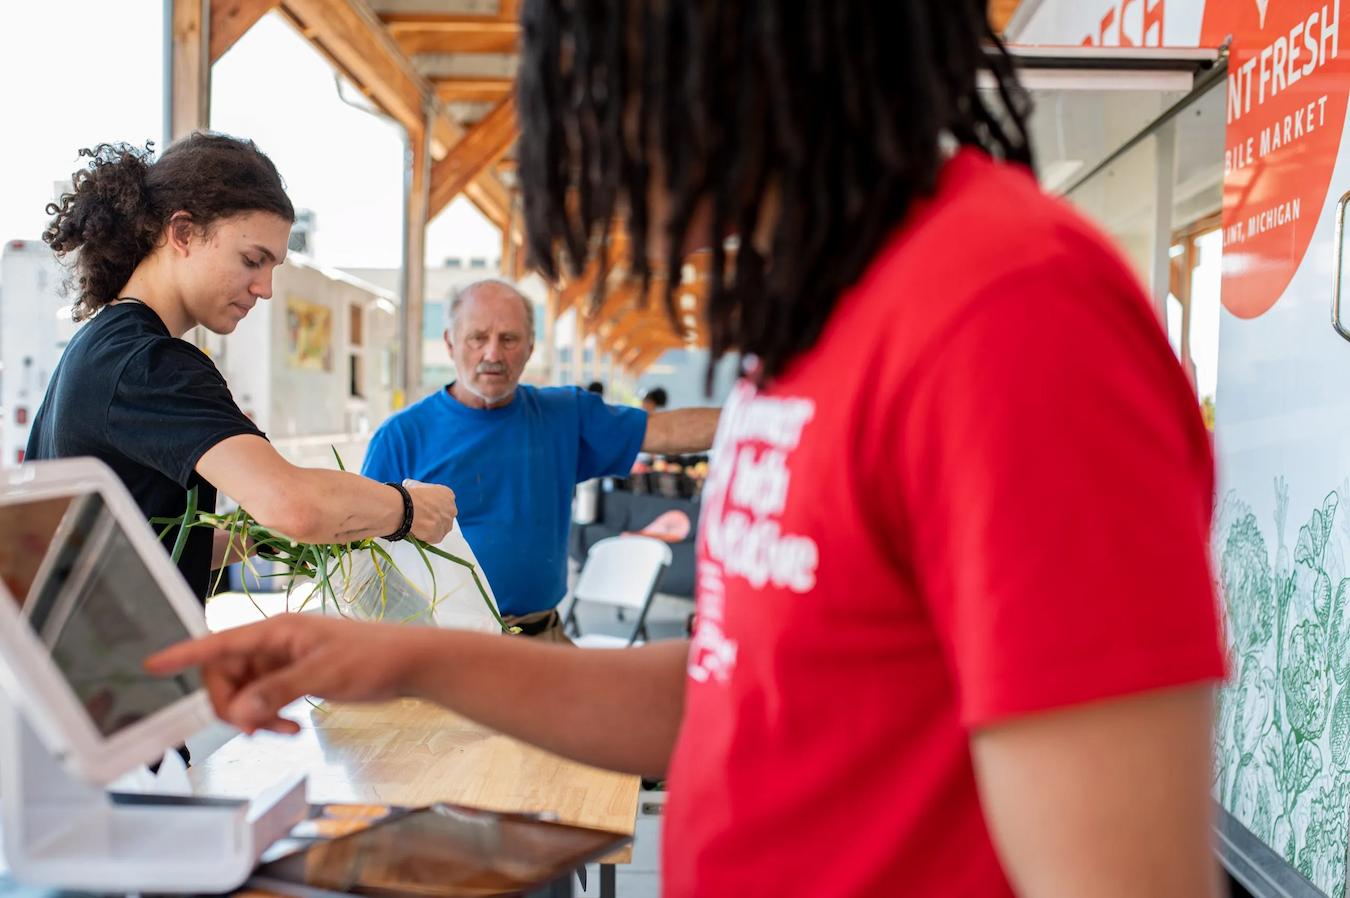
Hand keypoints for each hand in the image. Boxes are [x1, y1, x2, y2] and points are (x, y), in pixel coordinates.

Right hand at [143, 615, 426, 733]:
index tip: (154, 665)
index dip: (184, 654)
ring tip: (282, 730)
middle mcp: (274, 644)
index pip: (219, 642)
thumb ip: (278, 692)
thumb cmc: (371, 657)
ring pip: (245, 692)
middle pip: (226, 676)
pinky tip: (291, 728)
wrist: (407, 663)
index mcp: (276, 631)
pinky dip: (270, 716)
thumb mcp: (323, 674)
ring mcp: (284, 661)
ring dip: (254, 715)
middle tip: (254, 729)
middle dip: (232, 706)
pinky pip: (265, 699)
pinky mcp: (296, 677)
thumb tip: (240, 713)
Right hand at [404, 479, 455, 542]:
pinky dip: (427, 537)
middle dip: (436, 519)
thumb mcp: (420, 486)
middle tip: (423, 520)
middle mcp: (451, 509)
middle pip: (446, 517)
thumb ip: (427, 494)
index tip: (428, 511)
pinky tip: (418, 531)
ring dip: (432, 529)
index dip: (435, 509)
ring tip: (419, 526)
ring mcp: (446, 523)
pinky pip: (434, 538)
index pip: (446, 504)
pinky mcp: (439, 534)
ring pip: (442, 529)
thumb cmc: (410, 496)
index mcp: (448, 494)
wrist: (405, 507)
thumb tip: (420, 498)